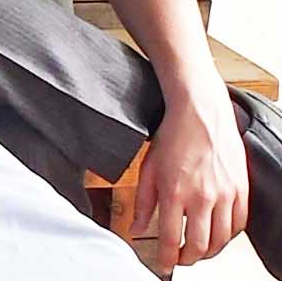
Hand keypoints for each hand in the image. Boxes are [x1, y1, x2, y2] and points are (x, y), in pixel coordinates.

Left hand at [134, 86, 248, 269]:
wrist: (200, 114)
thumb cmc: (173, 137)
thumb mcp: (148, 169)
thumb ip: (143, 203)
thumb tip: (137, 228)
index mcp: (174, 192)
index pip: (171, 239)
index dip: (167, 259)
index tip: (164, 265)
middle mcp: (202, 197)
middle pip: (200, 246)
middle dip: (189, 260)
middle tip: (181, 259)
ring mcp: (225, 195)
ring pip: (221, 240)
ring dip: (209, 251)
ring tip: (197, 249)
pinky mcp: (241, 190)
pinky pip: (238, 225)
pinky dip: (228, 236)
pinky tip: (216, 232)